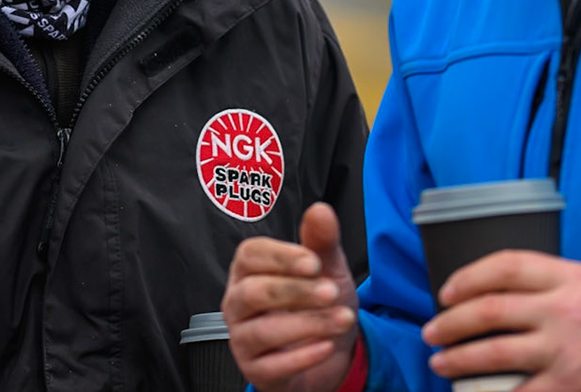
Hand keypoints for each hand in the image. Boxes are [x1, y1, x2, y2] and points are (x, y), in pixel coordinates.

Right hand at [224, 202, 360, 391]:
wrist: (330, 351)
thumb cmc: (317, 303)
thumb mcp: (326, 269)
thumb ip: (321, 241)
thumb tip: (320, 209)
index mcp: (248, 271)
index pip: (249, 255)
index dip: (280, 257)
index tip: (313, 262)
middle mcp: (238, 303)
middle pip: (254, 292)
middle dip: (296, 291)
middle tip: (331, 291)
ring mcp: (243, 339)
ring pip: (264, 331)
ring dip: (307, 324)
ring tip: (342, 319)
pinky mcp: (256, 371)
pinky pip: (273, 366)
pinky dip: (304, 356)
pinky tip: (328, 346)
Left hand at [422, 251, 580, 391]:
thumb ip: (543, 281)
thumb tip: (490, 290)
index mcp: (564, 277)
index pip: (504, 267)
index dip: (467, 276)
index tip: (446, 291)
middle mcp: (559, 311)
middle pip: (490, 310)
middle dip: (452, 322)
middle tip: (431, 331)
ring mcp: (563, 350)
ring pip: (495, 352)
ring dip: (460, 358)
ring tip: (440, 362)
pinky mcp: (570, 384)